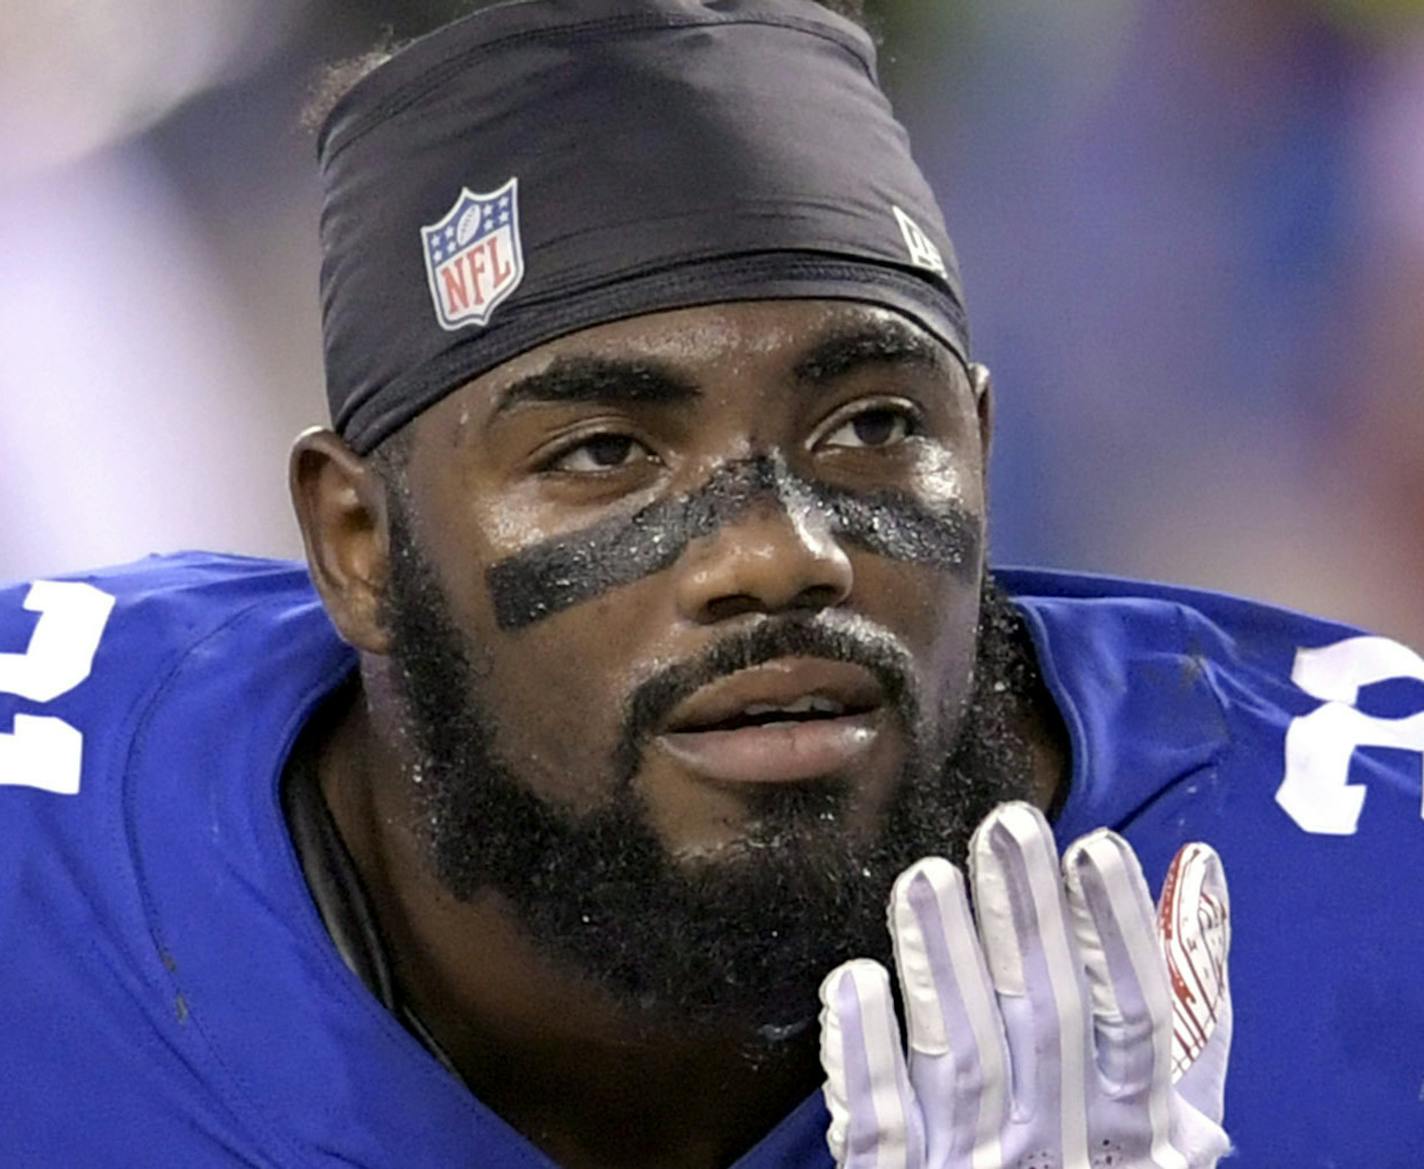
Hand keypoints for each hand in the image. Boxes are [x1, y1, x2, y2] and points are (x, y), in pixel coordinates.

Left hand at [818, 802, 1230, 1168]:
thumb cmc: (1097, 1168)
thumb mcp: (1162, 1111)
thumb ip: (1186, 1007)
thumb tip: (1199, 867)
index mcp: (1133, 1136)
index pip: (1136, 1026)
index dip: (1117, 938)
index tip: (1096, 848)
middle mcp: (1059, 1152)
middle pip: (1045, 1026)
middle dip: (1027, 923)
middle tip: (1006, 827)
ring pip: (962, 1063)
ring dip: (943, 967)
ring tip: (923, 878)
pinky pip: (880, 1131)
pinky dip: (866, 1057)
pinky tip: (852, 980)